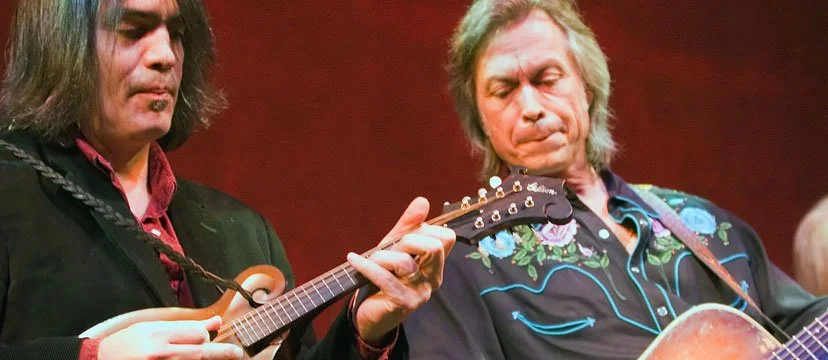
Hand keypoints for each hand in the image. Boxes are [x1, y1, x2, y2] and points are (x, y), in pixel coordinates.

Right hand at [97, 316, 242, 359]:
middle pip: (200, 351)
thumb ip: (182, 327)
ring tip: (219, 357)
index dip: (207, 335)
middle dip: (222, 352)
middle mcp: (160, 352)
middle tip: (236, 353)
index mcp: (159, 334)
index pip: (196, 333)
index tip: (211, 335)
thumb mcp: (150, 328)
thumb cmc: (124, 344)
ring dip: (206, 359)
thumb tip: (214, 324)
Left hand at [347, 197, 455, 341]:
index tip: (407, 236)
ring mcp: (420, 293)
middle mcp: (433, 278)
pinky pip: (385, 278)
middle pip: (434, 246)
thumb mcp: (394, 247)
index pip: (447, 237)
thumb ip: (409, 225)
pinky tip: (354, 260)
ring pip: (405, 262)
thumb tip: (423, 201)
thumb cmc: (384, 277)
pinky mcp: (403, 304)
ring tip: (371, 259)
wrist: (369, 313)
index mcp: (435, 264)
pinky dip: (366, 265)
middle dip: (407, 240)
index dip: (426, 229)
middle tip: (391, 247)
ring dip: (381, 256)